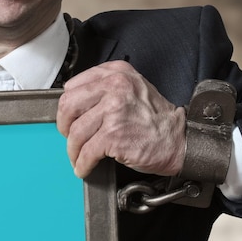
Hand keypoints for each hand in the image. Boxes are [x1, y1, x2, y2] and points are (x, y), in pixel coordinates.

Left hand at [56, 61, 185, 178]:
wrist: (178, 139)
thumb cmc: (155, 118)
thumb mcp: (132, 88)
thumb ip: (104, 88)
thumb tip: (74, 104)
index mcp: (116, 73)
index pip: (73, 86)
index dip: (68, 107)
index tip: (70, 118)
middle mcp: (114, 87)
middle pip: (68, 107)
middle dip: (64, 127)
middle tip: (69, 137)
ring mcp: (113, 111)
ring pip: (76, 132)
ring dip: (73, 150)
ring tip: (78, 157)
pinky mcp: (113, 135)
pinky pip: (87, 152)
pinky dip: (82, 163)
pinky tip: (84, 167)